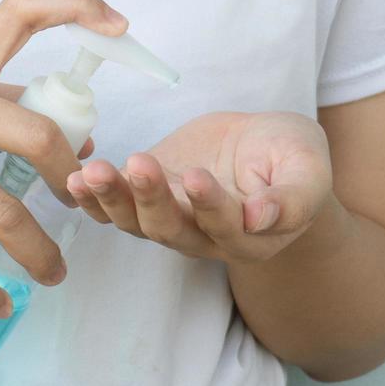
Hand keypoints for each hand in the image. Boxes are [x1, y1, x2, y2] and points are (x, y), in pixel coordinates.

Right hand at [0, 0, 125, 315]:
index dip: (76, 6)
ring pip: (7, 213)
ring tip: (54, 273)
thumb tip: (81, 137)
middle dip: (69, 181)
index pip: (20, 11)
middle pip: (38, 134)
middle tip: (77, 205)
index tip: (120, 26)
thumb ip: (7, 107)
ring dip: (39, 253)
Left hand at [66, 111, 335, 264]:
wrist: (267, 149)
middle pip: (170, 229)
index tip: (196, 176)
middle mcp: (204, 237)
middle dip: (150, 198)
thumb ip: (293, 197)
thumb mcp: (309, 169)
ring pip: (135, 221)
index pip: (225, 226)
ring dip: (111, 198)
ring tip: (93, 172)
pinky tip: (74, 179)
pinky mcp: (145, 195)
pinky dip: (91, 197)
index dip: (210, 205)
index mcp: (250, 236)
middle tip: (139, 164)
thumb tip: (260, 218)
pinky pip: (113, 207)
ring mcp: (171, 218)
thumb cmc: (293, 158)